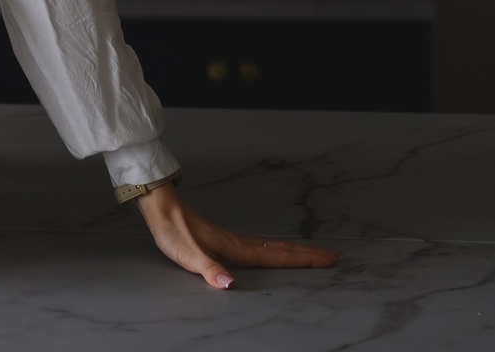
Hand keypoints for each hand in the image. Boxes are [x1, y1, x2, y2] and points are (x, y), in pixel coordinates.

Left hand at [134, 183, 339, 288]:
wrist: (161, 209)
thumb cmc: (173, 231)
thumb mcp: (188, 255)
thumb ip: (210, 270)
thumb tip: (230, 285)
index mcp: (236, 248)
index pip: (277, 256)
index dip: (303, 259)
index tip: (328, 259)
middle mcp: (239, 243)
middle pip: (281, 249)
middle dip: (308, 254)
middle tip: (334, 256)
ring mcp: (233, 241)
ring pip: (272, 246)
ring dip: (295, 250)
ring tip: (314, 254)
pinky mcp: (224, 240)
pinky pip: (260, 246)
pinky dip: (276, 248)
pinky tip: (275, 251)